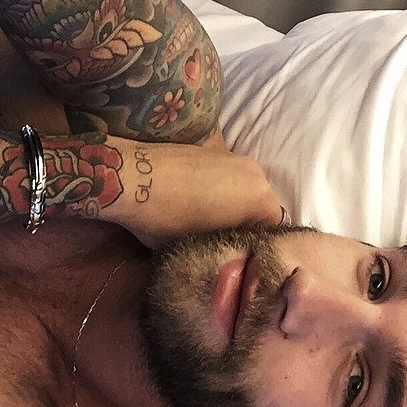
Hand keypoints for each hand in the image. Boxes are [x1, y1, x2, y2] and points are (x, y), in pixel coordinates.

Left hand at [106, 138, 283, 247]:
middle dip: (246, 224)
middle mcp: (256, 173)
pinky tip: (196, 200)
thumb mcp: (201, 247)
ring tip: (208, 220)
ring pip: (244, 189)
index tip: (240, 258)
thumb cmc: (167, 220)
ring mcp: (234, 156)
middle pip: (261, 207)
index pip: (274, 231)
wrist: (131, 177)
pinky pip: (227, 176)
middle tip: (224, 242)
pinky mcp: (213, 148)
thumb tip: (233, 257)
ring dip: (233, 204)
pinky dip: (219, 189)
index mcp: (260, 200)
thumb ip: (228, 249)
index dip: (257, 247)